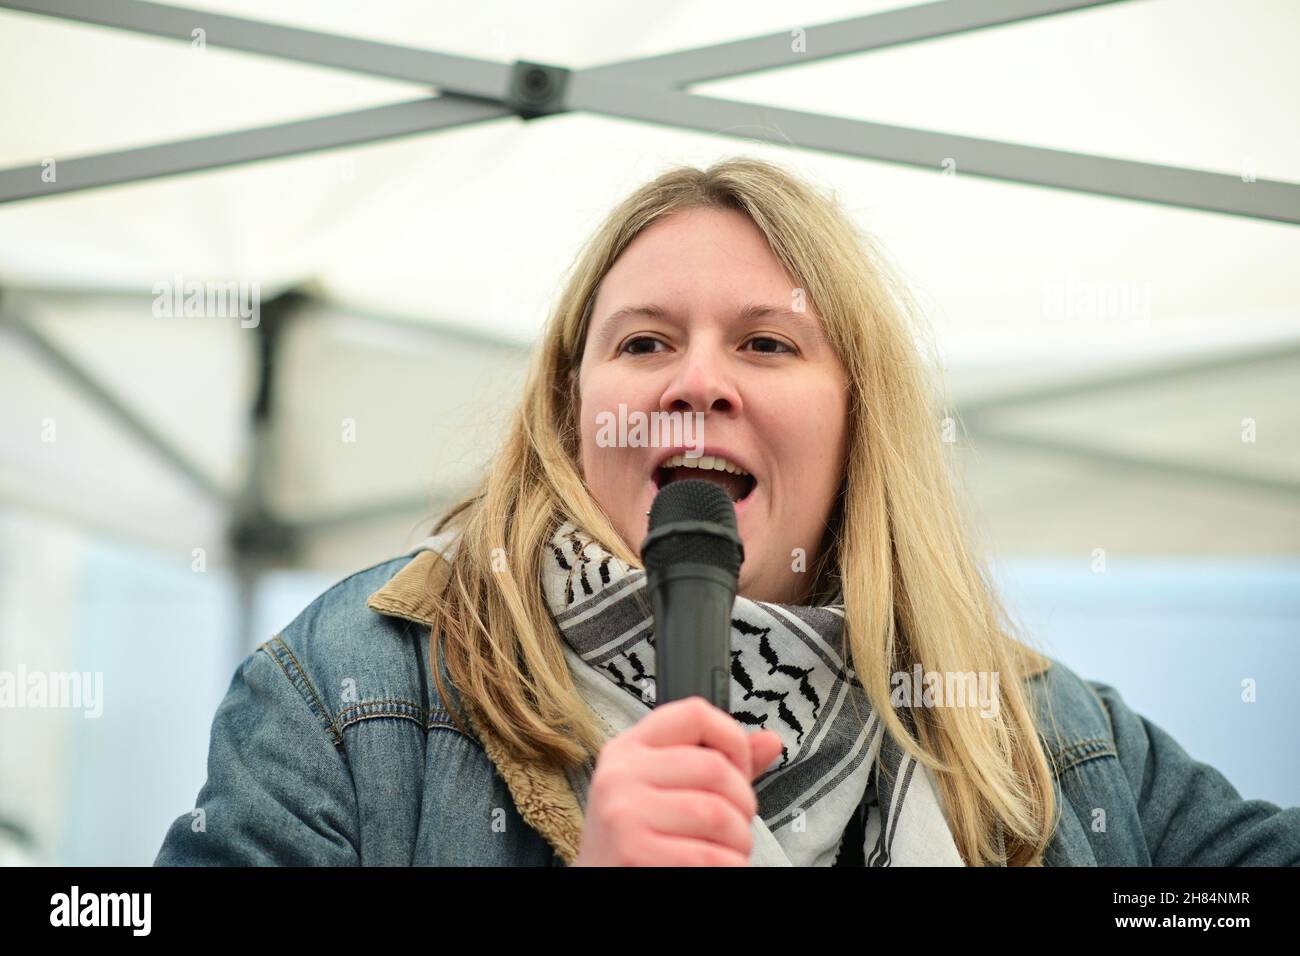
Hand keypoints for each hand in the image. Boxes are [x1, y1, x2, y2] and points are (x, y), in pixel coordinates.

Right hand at [573, 696, 782, 865]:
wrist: (597, 884)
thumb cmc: (638, 839)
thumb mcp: (664, 791)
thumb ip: (715, 765)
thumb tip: (771, 741)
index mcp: (627, 750)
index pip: (694, 714)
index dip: (733, 738)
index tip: (739, 768)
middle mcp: (620, 776)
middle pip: (716, 768)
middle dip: (744, 803)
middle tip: (736, 825)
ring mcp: (624, 815)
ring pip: (719, 816)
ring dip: (739, 842)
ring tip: (726, 851)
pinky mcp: (635, 854)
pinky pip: (711, 858)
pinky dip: (729, 867)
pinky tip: (714, 867)